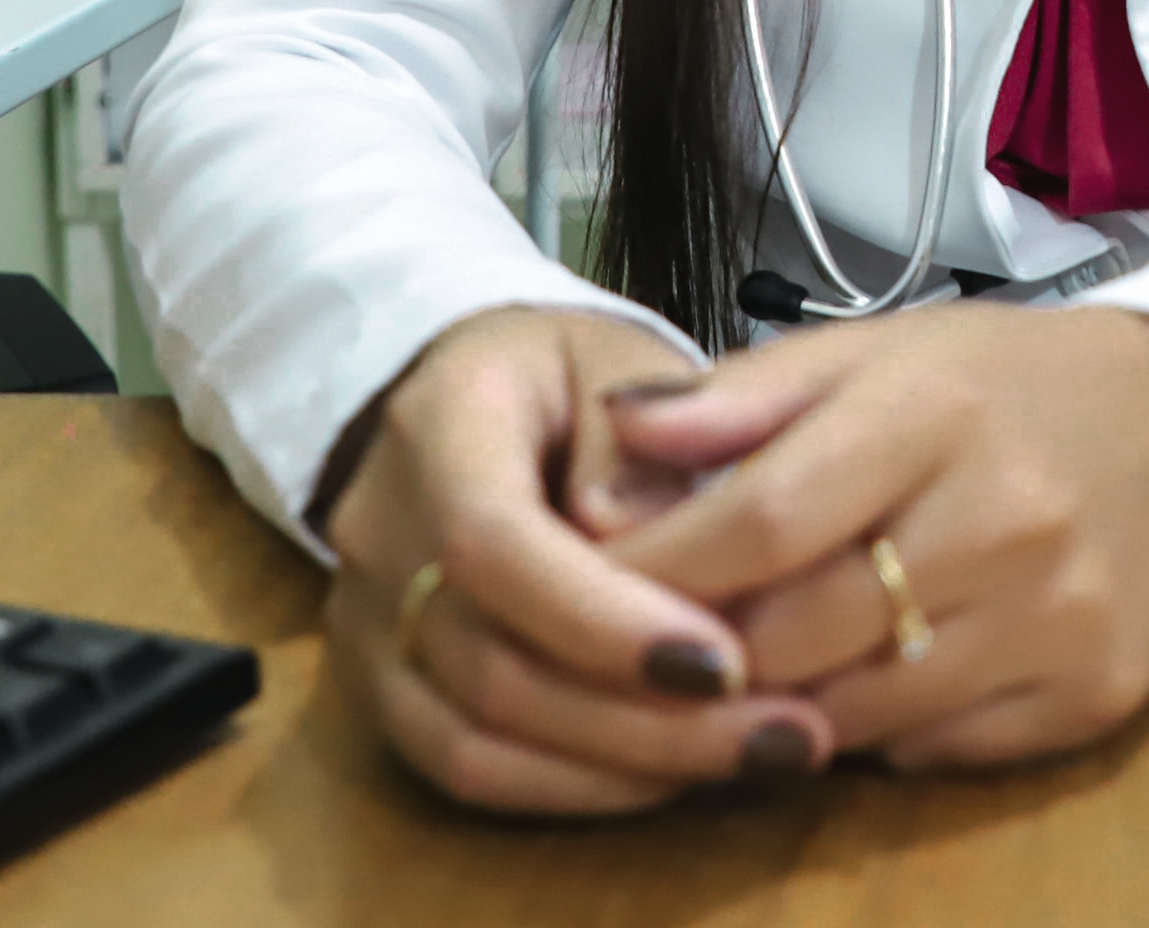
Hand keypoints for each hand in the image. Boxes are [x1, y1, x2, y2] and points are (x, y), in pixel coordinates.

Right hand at [320, 306, 838, 812]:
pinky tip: (673, 776)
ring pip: (476, 742)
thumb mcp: (618, 359)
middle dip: (643, 721)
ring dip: (621, 769)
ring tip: (750, 758)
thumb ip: (642, 435)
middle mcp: (380, 537)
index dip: (602, 619)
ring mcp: (366, 626)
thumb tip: (651, 534)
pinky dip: (573, 788)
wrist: (465, 402)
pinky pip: (466, 769)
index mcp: (435, 428)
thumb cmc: (563, 378)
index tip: (725, 664)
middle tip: (781, 735)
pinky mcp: (383, 691)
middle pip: (491, 667)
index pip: (492, 544)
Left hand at [599, 305, 1148, 770]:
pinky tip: (867, 676)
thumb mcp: (877, 351)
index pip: (763, 519)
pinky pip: (932, 753)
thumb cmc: (1007, 385)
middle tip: (658, 633)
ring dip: (780, 699)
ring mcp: (1058, 620)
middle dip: (703, 644)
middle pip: (797, 631)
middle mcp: (1007, 519)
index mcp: (939, 413)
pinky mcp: (1091, 698)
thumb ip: (740, 396)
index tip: (590, 575)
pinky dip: (875, 731)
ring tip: (755, 656)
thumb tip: (606, 444)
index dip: (660, 563)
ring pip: (853, 711)